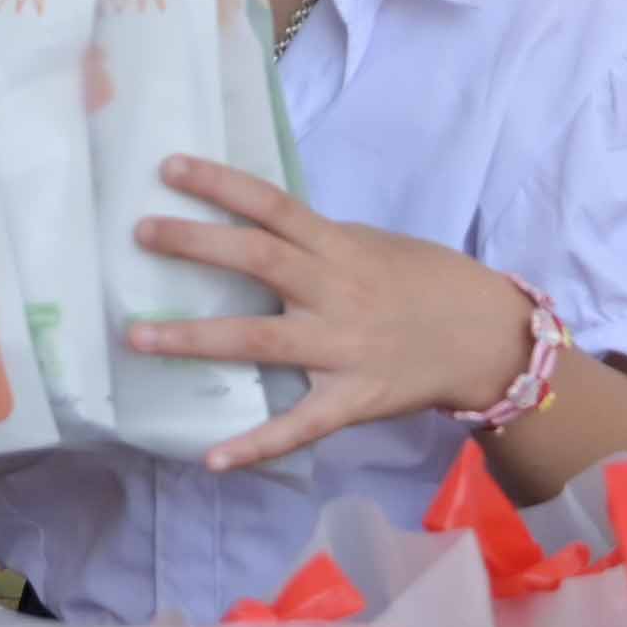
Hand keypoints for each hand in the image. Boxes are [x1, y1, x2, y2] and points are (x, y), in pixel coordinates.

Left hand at [127, 154, 534, 473]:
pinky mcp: (352, 400)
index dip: (221, 184)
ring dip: (196, 339)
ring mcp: (342, 348)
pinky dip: (256, 444)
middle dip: (196, 246)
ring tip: (139, 337)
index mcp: (340, 247)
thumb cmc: (426, 280)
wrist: (487, 337)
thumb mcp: (373, 243)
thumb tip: (261, 229)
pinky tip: (212, 458)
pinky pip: (299, 425)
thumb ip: (319, 242)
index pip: (273, 205)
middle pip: (259, 261)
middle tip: (141, 234)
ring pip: (261, 340)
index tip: (167, 168)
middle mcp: (336, 292)